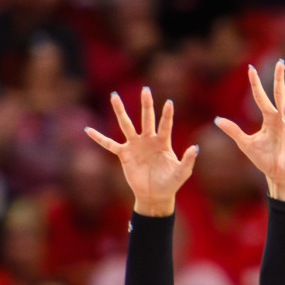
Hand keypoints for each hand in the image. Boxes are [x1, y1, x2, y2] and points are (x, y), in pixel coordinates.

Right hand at [85, 87, 197, 216]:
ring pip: (126, 125)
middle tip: (145, 89)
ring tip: (114, 96)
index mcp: (163, 142)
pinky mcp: (124, 154)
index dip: (167, 115)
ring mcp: (135, 145)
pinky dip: (99, 138)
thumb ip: (188, 160)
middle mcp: (148, 140)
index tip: (169, 102)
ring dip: (120, 110)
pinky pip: (109, 144)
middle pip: (146, 118)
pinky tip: (88, 130)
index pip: (165, 125)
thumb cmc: (170, 183)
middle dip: (146, 104)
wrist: (155, 195)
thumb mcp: (182, 172)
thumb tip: (195, 147)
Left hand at [215, 59, 284, 200]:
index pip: (261, 97)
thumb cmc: (265, 159)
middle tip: (280, 63)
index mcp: (270, 119)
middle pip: (279, 96)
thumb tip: (217, 119)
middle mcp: (281, 121)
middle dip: (279, 80)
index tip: (250, 68)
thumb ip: (233, 131)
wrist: (277, 176)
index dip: (256, 84)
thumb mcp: (245, 144)